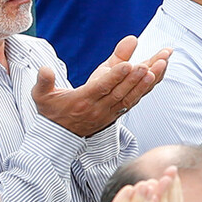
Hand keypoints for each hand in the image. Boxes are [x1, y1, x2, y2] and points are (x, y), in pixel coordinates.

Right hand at [32, 34, 169, 137]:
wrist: (57, 137)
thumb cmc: (50, 112)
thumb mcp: (41, 97)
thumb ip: (43, 82)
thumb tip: (45, 69)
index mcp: (81, 101)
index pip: (101, 88)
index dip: (115, 77)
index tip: (128, 65)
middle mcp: (97, 108)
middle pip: (120, 93)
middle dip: (136, 78)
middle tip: (150, 64)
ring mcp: (108, 113)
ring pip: (129, 98)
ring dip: (145, 83)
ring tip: (160, 67)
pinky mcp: (115, 115)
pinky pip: (132, 102)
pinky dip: (144, 90)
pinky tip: (155, 77)